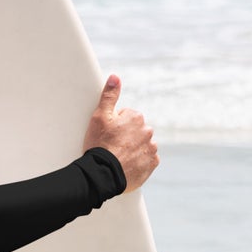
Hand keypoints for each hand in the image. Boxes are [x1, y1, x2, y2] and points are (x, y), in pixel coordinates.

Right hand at [84, 75, 158, 191]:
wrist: (103, 174)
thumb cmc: (100, 145)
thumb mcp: (100, 117)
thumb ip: (109, 96)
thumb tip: (115, 77)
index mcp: (136, 117)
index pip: (126, 118)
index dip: (115, 126)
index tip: (108, 135)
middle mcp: (147, 131)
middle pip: (136, 131)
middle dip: (126, 137)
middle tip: (112, 147)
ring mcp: (151, 148)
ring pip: (142, 145)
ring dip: (133, 149)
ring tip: (119, 157)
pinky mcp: (152, 163)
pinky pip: (147, 159)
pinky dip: (139, 161)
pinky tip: (127, 164)